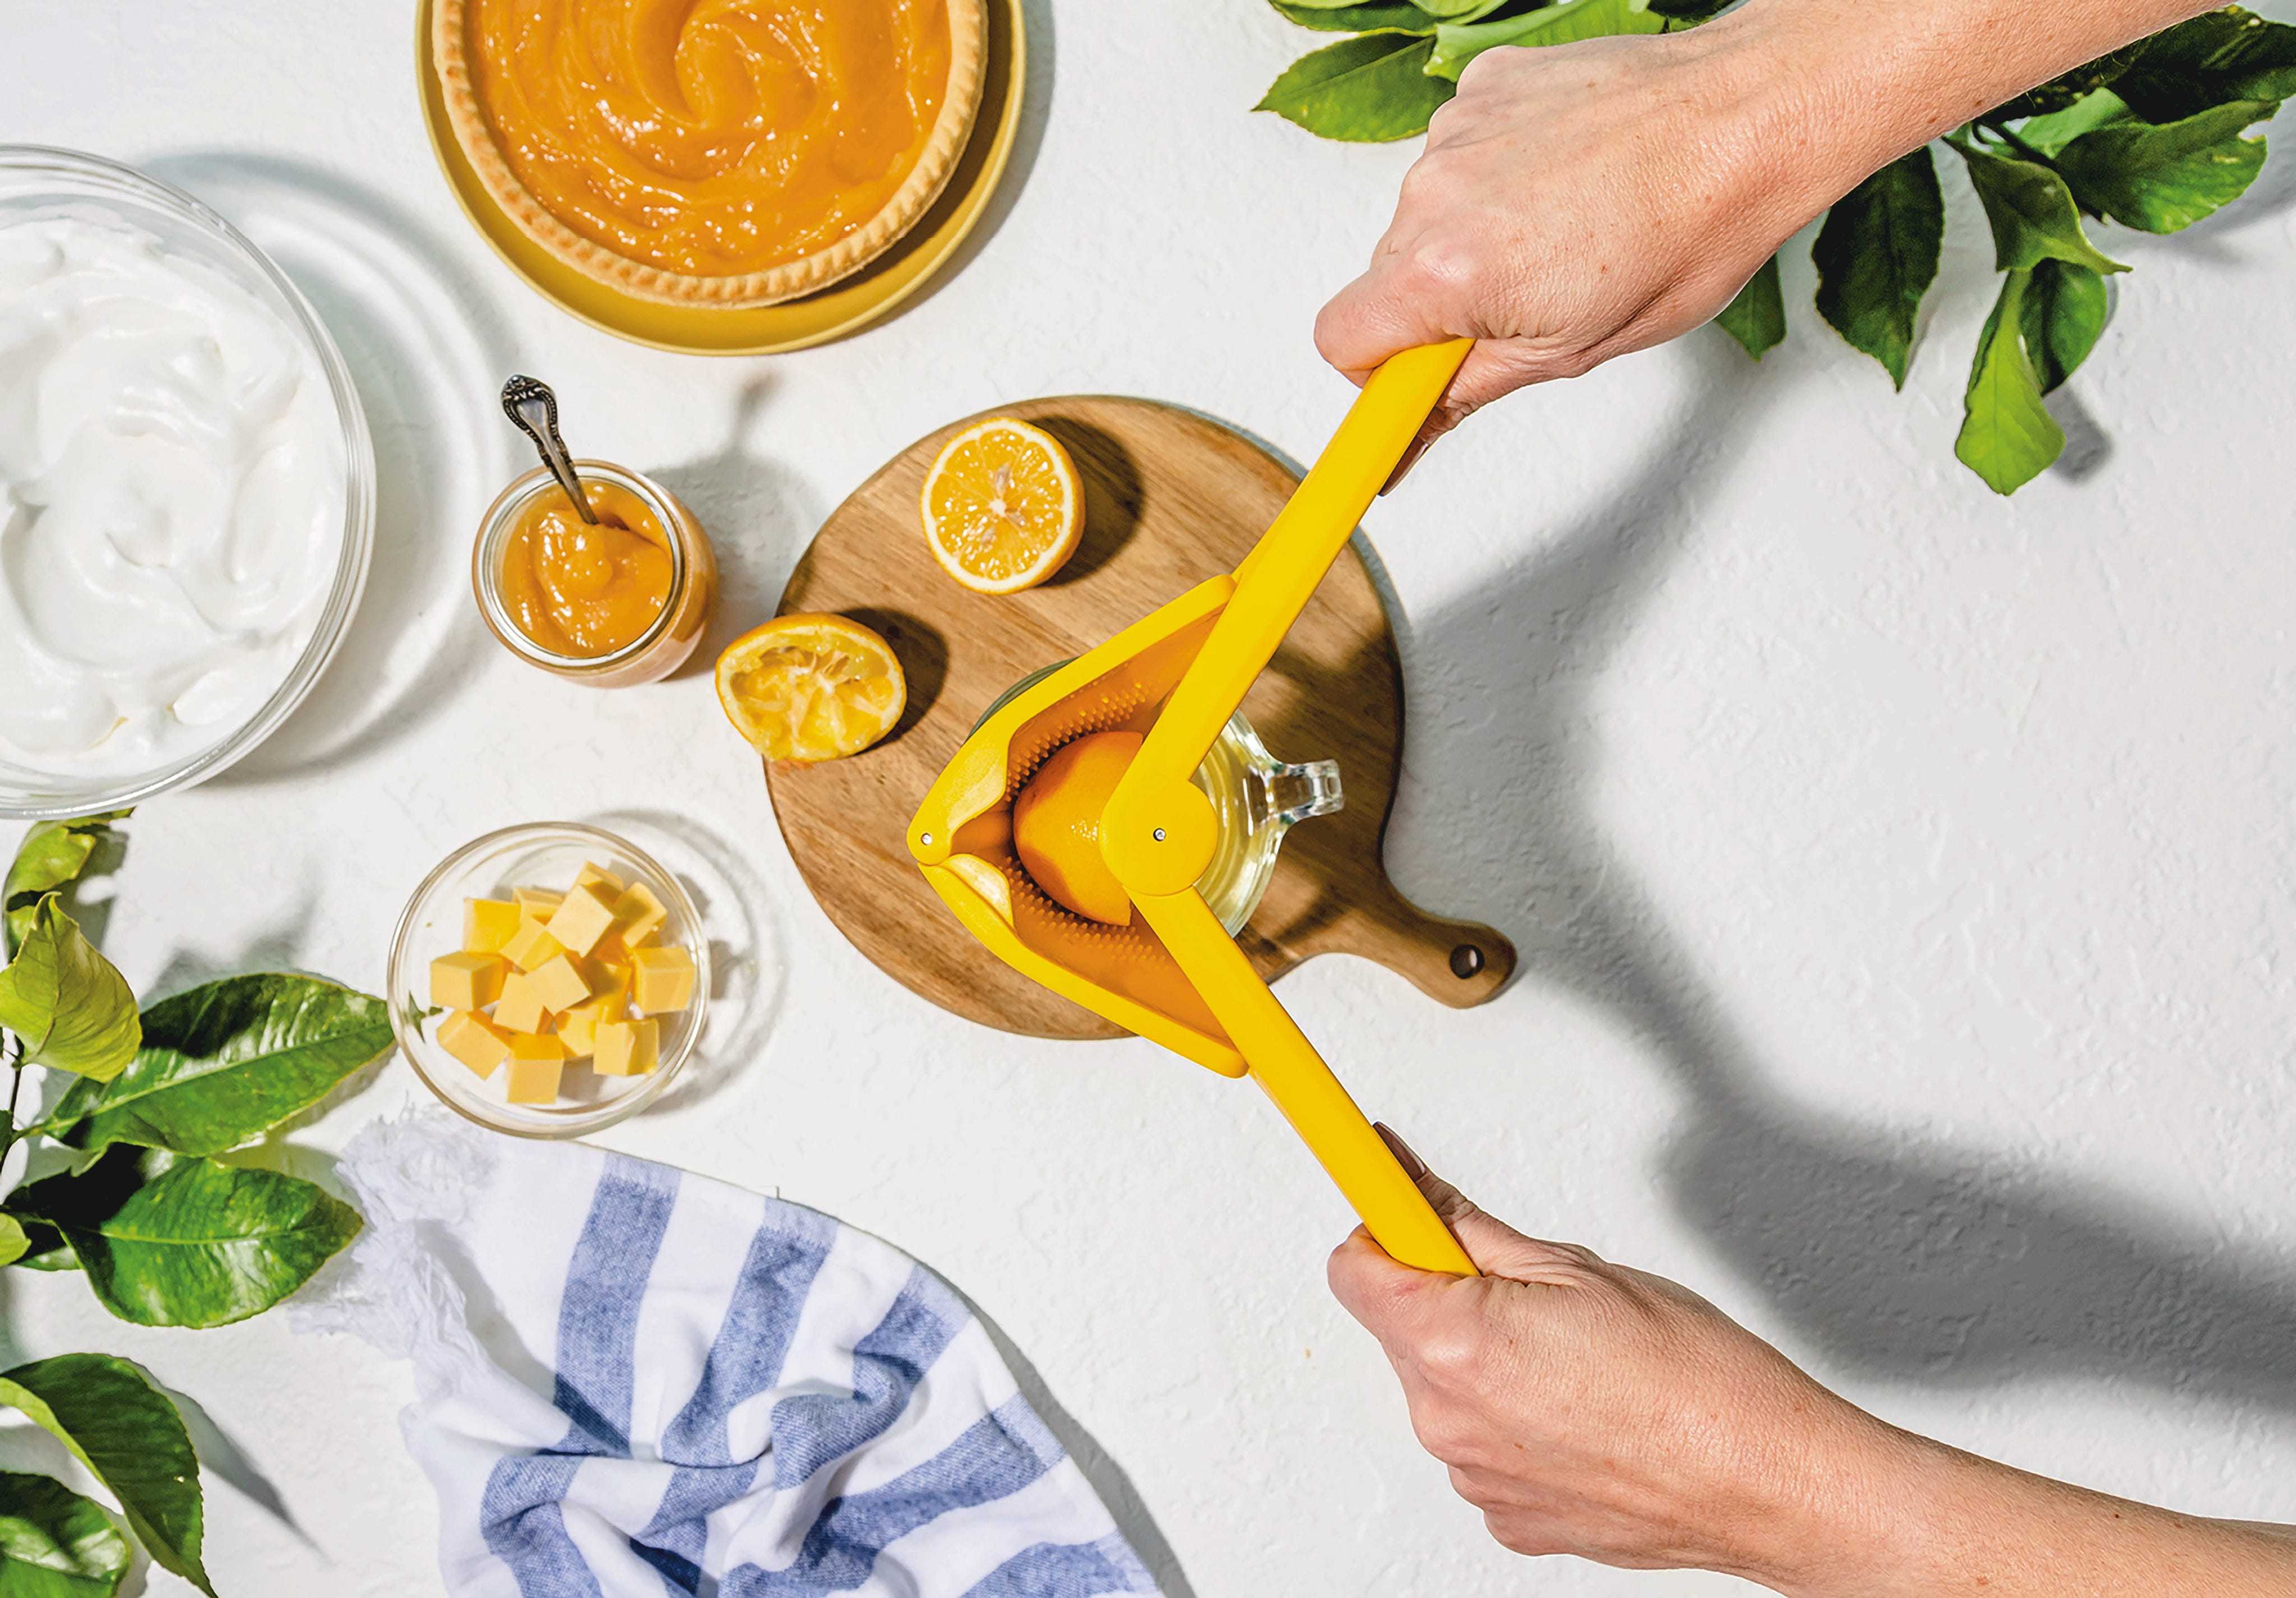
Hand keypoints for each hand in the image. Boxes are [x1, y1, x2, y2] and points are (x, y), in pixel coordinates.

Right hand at [1314, 0, 2228, 481]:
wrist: (1753, 116)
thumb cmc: (1693, 228)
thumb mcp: (1576, 350)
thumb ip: (1470, 388)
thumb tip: (1412, 427)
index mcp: (1447, 271)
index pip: (1342, 343)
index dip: (1375, 379)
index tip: (1391, 406)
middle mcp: (1433, 193)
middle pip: (1385, 280)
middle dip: (1438, 308)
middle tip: (1525, 312)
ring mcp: (1455, 132)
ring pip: (1426, 217)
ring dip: (1475, 239)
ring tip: (1567, 237)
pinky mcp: (1483, 87)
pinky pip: (1461, 155)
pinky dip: (1501, 175)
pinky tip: (1568, 181)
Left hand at [1328, 1129, 1905, 1586]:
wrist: (1766, 1483)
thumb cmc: (1699, 1381)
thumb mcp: (1578, 1268)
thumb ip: (1474, 1229)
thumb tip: (1413, 1188)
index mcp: (1455, 1345)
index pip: (1353, 1266)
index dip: (1383, 1227)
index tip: (1396, 1202)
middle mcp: (1446, 1420)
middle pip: (1399, 1325)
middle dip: (1446, 1292)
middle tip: (1530, 1288)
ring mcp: (1473, 1477)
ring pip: (1441, 1385)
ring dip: (1482, 1358)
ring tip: (1572, 1357)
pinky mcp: (1504, 1516)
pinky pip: (1479, 1443)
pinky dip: (1512, 1418)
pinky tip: (1579, 1407)